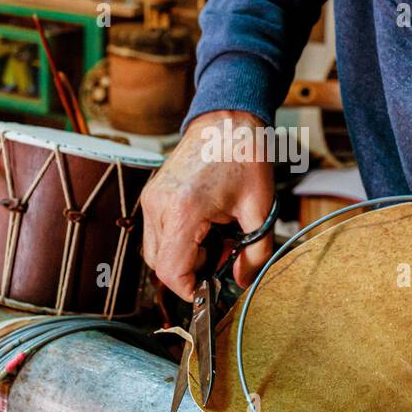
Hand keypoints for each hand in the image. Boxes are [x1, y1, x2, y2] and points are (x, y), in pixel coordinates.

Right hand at [141, 110, 274, 299]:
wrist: (228, 120)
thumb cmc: (244, 156)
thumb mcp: (260, 210)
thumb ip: (254, 253)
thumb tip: (242, 281)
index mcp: (184, 210)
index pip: (171, 271)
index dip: (189, 290)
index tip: (208, 291)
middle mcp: (159, 205)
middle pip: (160, 265)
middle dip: (189, 271)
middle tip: (220, 256)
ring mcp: (152, 199)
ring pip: (155, 251)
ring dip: (183, 256)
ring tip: (213, 238)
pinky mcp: (152, 194)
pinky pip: (156, 232)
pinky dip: (177, 239)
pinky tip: (203, 226)